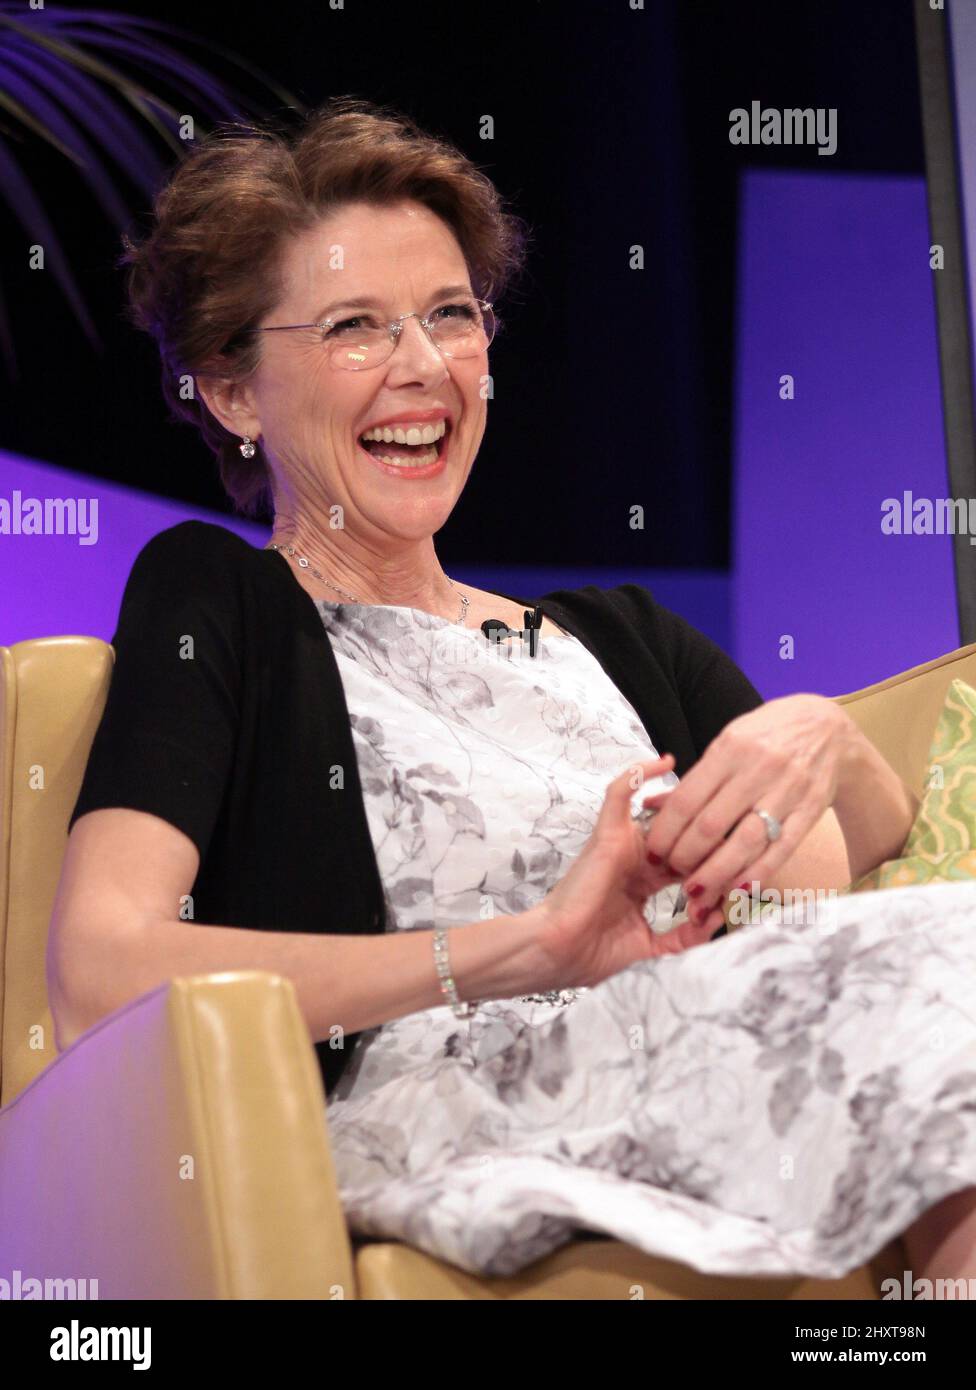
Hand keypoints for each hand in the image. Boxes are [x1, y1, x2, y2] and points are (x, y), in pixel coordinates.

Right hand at [531, 755, 719, 990]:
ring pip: (663, 811)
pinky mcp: (608, 834)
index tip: (744, 872)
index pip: (691, 863)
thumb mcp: (654, 950)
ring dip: (691, 805)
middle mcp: (637, 860)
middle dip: (713, 837)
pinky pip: (620, 792)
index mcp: (646, 884)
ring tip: (720, 798)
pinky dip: (638, 772)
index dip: (718, 865)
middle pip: (684, 835)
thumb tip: (719, 916)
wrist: (558, 956)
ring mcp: (623, 844)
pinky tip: (666, 759)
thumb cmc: (592, 957)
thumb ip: (687, 937)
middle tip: (742, 835)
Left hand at [640, 695, 859, 921]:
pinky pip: (780, 850)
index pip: (687, 799)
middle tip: (671, 872)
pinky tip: (736, 889)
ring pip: (745, 843)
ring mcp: (787, 791)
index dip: (665, 832)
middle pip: (712, 825)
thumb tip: (650, 807)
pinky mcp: (810, 811)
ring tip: (696, 892)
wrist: (828, 728)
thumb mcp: (728, 742)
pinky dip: (756, 874)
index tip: (653, 852)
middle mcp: (758, 769)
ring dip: (716, 874)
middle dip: (685, 857)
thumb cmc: (768, 734)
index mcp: (730, 748)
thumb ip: (694, 779)